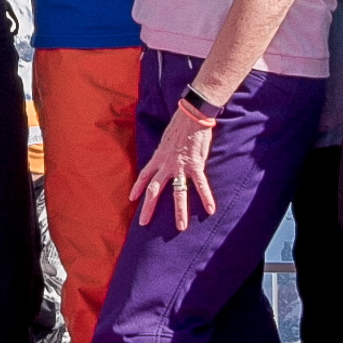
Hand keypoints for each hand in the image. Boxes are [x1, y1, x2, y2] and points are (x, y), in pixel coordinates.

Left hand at [131, 102, 221, 230]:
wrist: (191, 115)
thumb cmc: (180, 124)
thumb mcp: (166, 139)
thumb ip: (165, 151)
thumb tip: (166, 157)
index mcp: (158, 157)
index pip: (144, 175)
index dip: (138, 187)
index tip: (132, 199)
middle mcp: (166, 164)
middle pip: (155, 189)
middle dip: (148, 207)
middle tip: (144, 223)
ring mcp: (181, 166)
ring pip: (178, 192)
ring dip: (179, 211)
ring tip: (181, 227)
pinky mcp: (196, 165)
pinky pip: (201, 184)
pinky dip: (206, 197)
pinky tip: (210, 209)